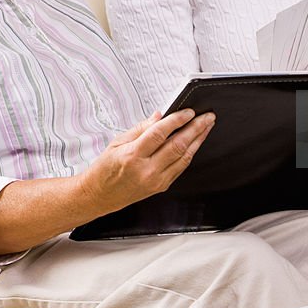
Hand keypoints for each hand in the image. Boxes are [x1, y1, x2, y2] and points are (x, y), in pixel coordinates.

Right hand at [79, 109, 214, 214]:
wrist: (100, 195)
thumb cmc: (105, 169)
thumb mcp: (117, 142)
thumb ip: (140, 129)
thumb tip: (159, 116)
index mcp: (133, 156)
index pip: (160, 133)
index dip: (177, 120)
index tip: (188, 111)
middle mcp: (146, 170)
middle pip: (177, 145)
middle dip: (196, 128)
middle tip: (207, 116)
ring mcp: (156, 180)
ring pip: (184, 157)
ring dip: (198, 140)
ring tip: (206, 126)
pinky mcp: (161, 186)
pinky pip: (181, 167)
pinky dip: (190, 153)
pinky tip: (196, 143)